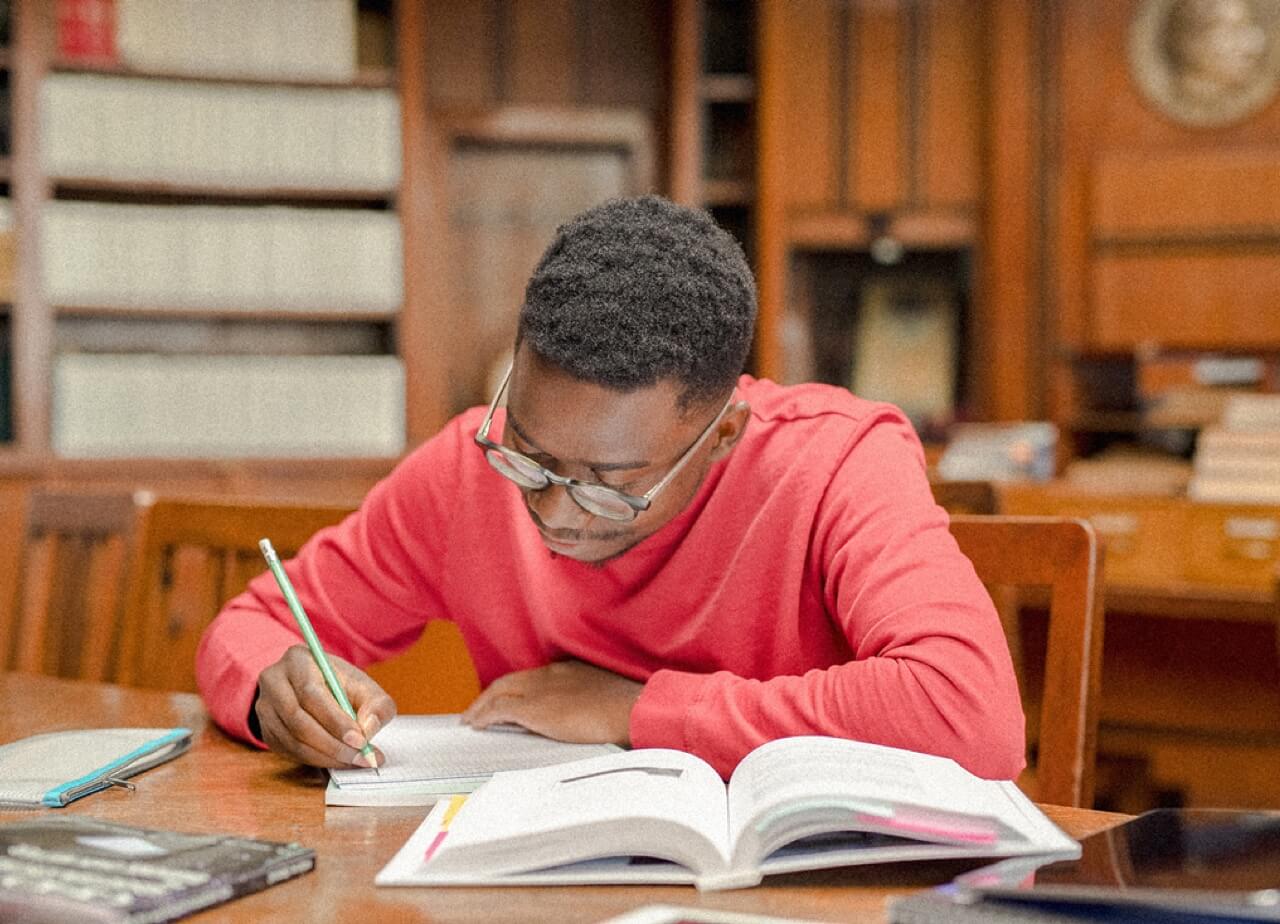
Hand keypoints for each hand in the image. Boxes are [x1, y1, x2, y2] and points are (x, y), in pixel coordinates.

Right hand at [255, 645, 396, 768]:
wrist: (317, 687)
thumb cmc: (342, 686)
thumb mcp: (365, 687)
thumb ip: (376, 705)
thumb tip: (369, 728)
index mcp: (298, 660)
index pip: (312, 694)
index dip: (336, 720)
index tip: (360, 741)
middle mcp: (274, 681)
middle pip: (298, 719)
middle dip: (333, 744)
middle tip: (361, 757)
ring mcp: (265, 707)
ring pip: (293, 740)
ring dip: (326, 756)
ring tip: (354, 760)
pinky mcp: (266, 730)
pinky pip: (289, 751)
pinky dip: (316, 760)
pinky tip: (337, 760)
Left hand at [461, 660, 641, 746]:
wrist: (631, 709)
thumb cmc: (627, 709)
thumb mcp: (603, 698)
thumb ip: (585, 702)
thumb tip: (576, 718)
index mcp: (568, 670)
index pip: (532, 677)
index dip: (515, 688)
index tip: (507, 699)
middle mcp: (550, 674)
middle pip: (509, 680)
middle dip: (490, 694)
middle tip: (478, 708)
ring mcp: (540, 689)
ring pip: (499, 691)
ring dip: (482, 705)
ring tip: (471, 718)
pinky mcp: (534, 708)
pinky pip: (499, 710)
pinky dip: (484, 715)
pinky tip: (477, 726)